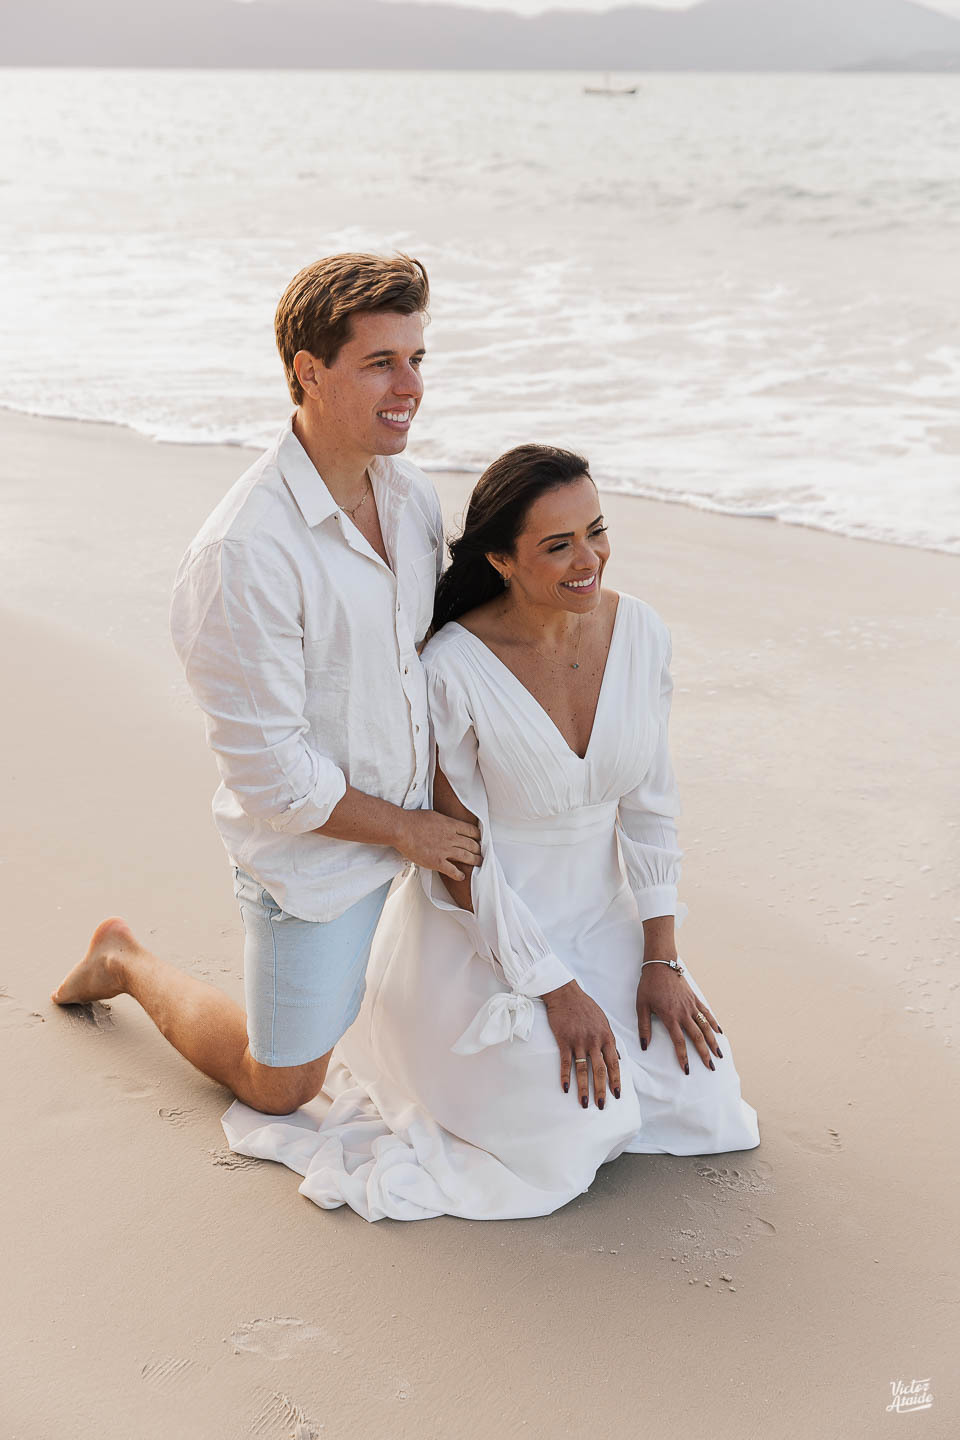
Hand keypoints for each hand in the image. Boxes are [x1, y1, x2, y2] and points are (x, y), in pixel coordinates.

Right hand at [397, 808, 481, 880]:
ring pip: (466, 857)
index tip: (480, 839)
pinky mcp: (437, 862)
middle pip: (472, 844)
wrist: (402, 829)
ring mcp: (445, 850)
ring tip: (479, 863)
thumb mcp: (434, 815)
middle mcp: (451, 838)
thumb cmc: (414, 820)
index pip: (471, 831)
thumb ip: (444, 821)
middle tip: (482, 852)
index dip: (478, 836)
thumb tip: (448, 823)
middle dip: (479, 849)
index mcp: (451, 825)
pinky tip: (461, 876)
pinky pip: (452, 870)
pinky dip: (458, 874)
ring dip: (475, 860)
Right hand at [542, 980, 620, 1109]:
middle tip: (602, 1106)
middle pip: (600, 1070)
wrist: (565, 994)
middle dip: (601, 1090)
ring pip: (583, 1070)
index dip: (616, 1080)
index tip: (617, 1094)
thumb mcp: (603, 1021)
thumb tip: (617, 1057)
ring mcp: (579, 1041)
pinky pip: (565, 1062)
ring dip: (584, 1088)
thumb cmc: (585, 1007)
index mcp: (606, 1037)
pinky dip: (565, 1076)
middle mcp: (594, 1041)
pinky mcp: (564, 1040)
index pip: (614, 1063)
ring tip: (585, 1103)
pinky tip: (565, 1088)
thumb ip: (610, 1040)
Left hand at [636, 962, 722, 1074]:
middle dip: (705, 1053)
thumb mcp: (641, 1006)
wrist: (660, 964)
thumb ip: (644, 1027)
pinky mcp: (695, 998)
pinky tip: (719, 1032)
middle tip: (711, 1067)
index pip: (679, 1041)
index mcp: (670, 1016)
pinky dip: (714, 1023)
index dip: (683, 1056)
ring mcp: (691, 1005)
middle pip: (697, 1037)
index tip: (687, 1069)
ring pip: (705, 1026)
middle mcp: (684, 1013)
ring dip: (713, 1041)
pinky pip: (706, 1013)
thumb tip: (644, 1046)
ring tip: (719, 1054)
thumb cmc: (648, 985)